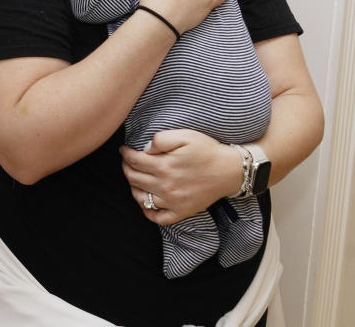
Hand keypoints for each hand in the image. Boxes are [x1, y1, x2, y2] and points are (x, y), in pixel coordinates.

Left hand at [119, 129, 243, 225]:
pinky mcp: (181, 212)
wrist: (230, 171)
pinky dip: (148, 212)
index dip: (125, 154)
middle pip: (133, 178)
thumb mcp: (185, 135)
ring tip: (135, 178)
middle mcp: (165, 186)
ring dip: (133, 187)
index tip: (124, 150)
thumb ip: (161, 139)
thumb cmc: (207, 150)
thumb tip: (144, 149)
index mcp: (164, 166)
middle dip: (126, 168)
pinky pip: (158, 218)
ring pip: (140, 198)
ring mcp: (172, 201)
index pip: (133, 161)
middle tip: (127, 162)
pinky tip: (147, 202)